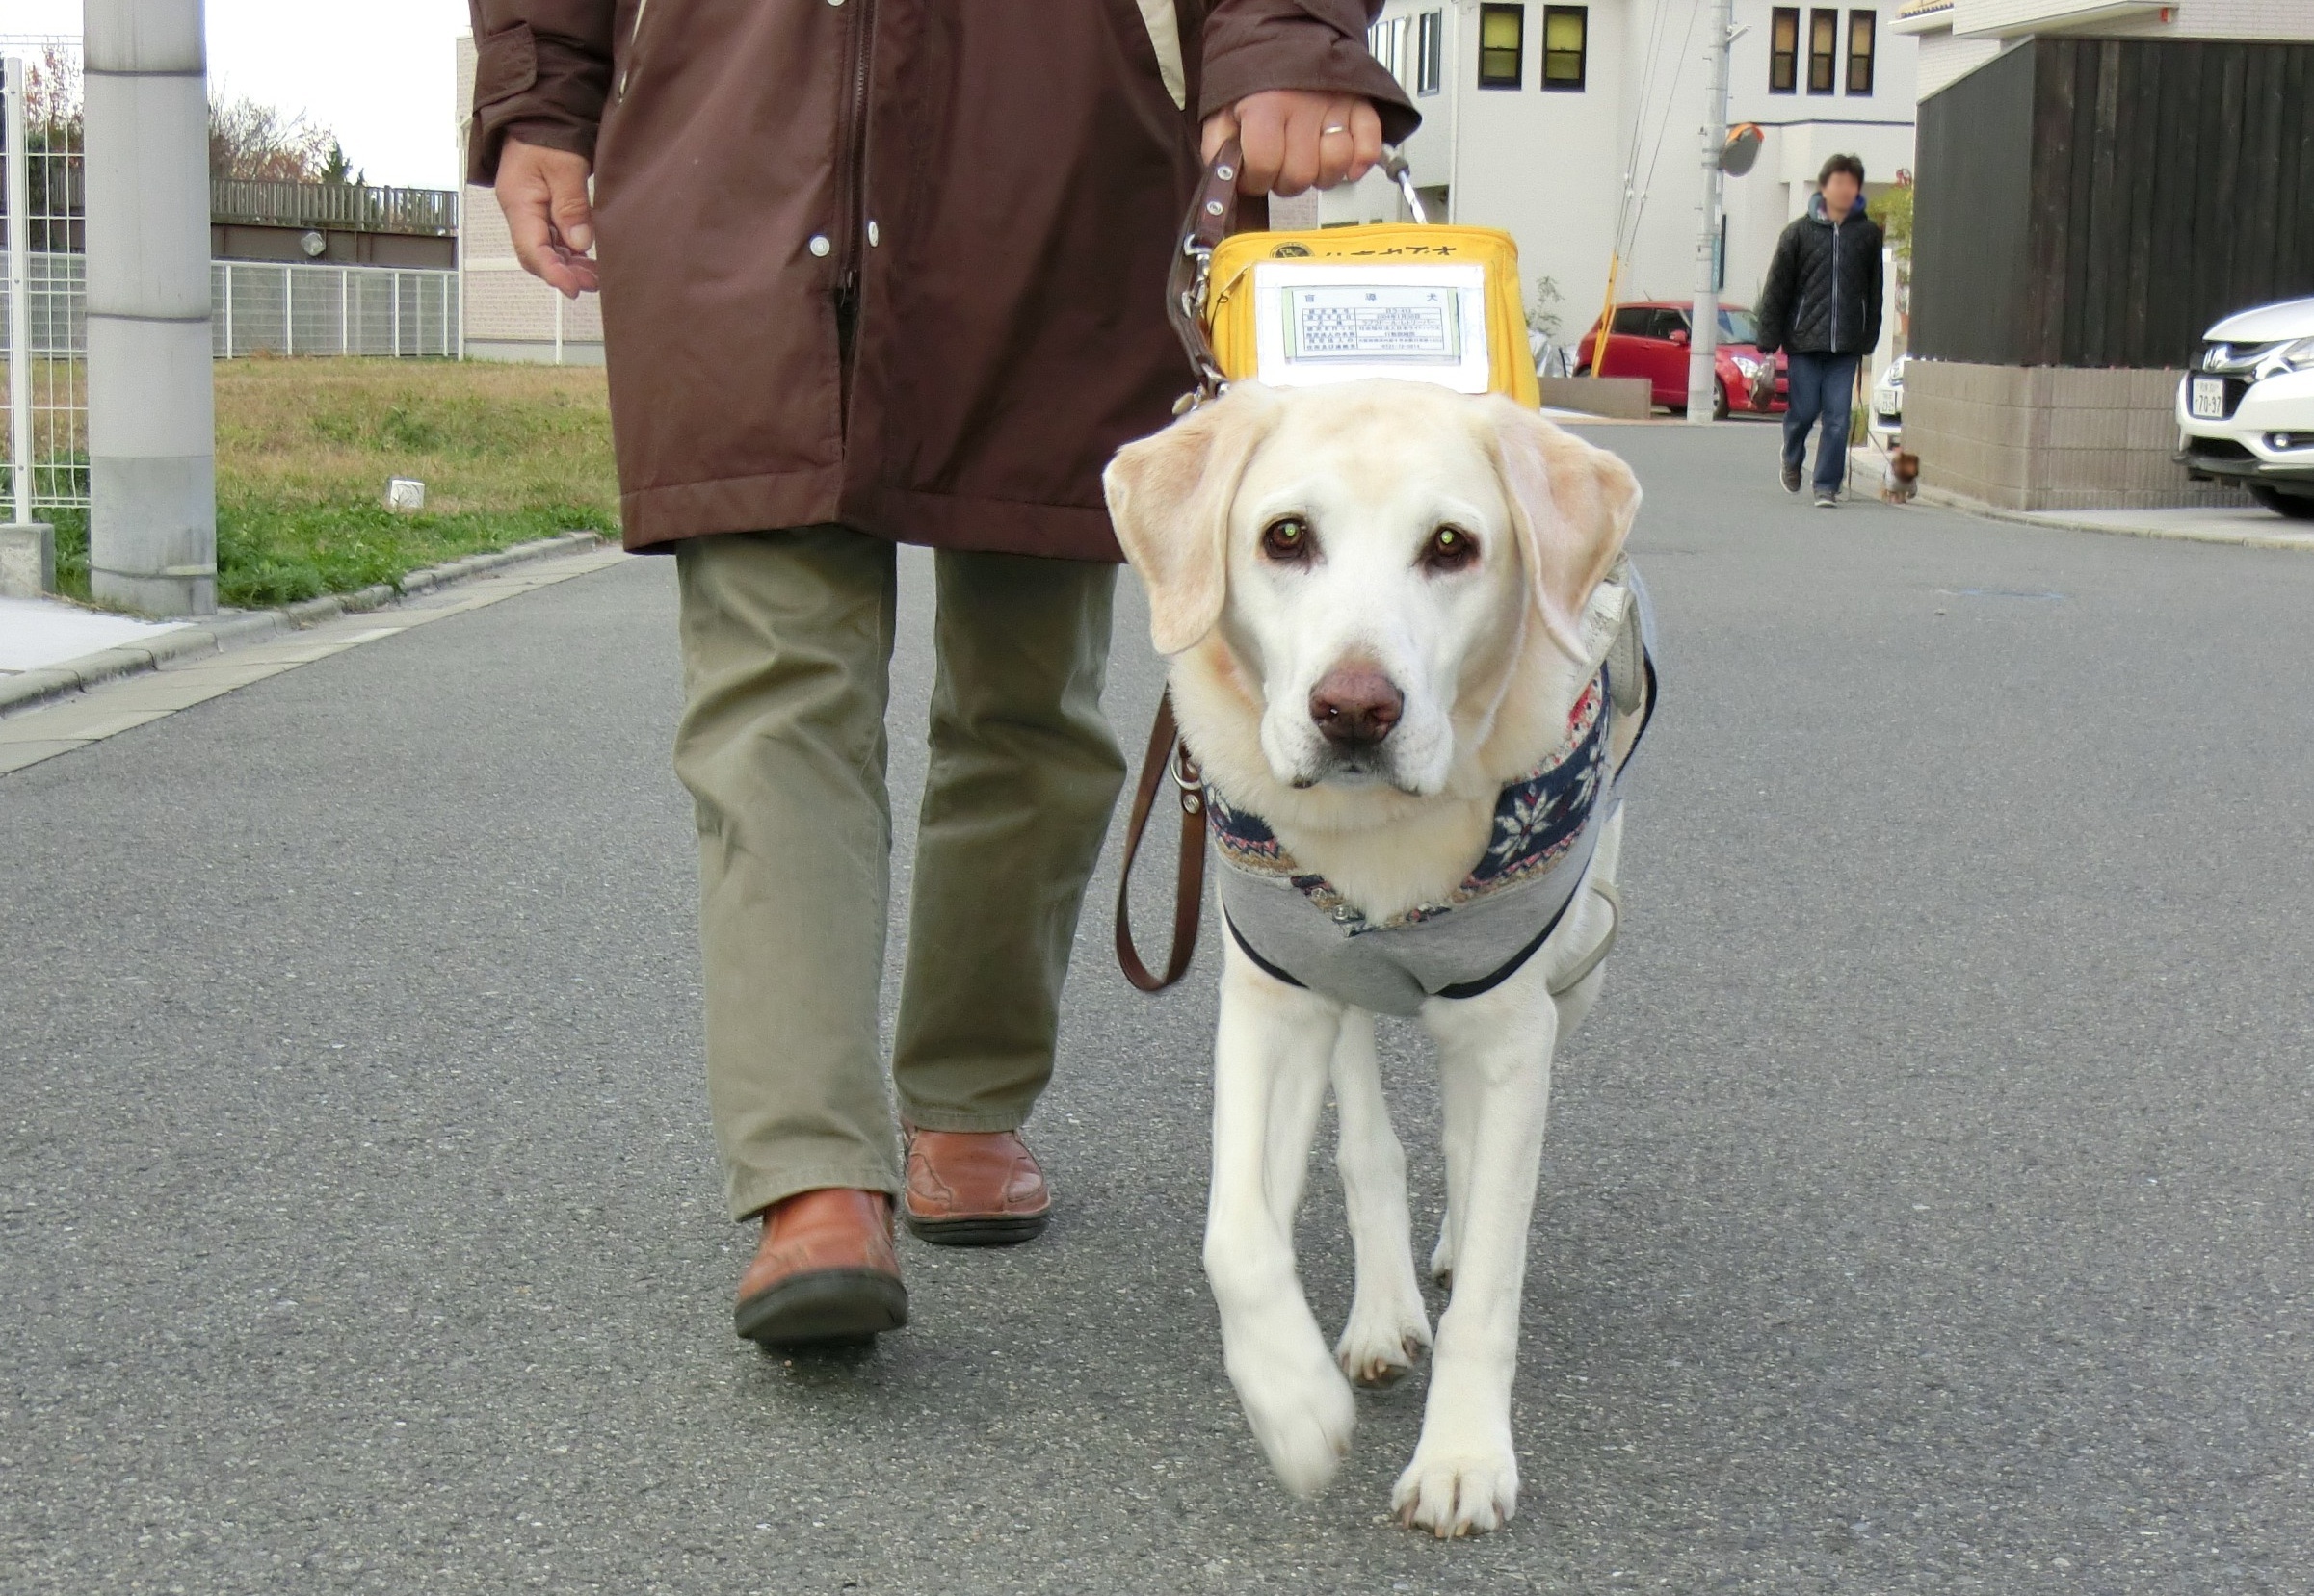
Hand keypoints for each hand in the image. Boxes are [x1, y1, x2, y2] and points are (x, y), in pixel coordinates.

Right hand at [495, 138, 598, 297]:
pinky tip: (586, 257)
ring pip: (546, 248)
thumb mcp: (564, 165)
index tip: (572, 288)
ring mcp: (530, 210)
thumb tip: (580, 242)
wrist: (536, 113)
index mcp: (518, 202)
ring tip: (593, 275)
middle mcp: (521, 210)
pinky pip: (553, 237)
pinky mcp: (542, 208)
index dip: (552, 272)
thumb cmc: (543, 131)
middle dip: (562, 273)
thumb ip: (572, 205)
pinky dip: (569, 250)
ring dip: (568, 264)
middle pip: (536, 255)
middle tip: (590, 283)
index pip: (531, 249)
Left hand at [1201, 91, 1382, 197]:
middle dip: (1286, 182)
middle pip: (1300, 174)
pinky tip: (1346, 166)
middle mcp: (1302, 105)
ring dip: (1321, 176)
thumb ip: (1219, 145)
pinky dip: (1360, 161)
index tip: (1255, 176)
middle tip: (1280, 170)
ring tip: (1309, 164)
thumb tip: (1226, 177)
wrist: (1289, 39)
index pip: (1265, 163)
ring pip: (1335, 164)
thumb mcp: (1224, 109)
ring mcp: (1335, 105)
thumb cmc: (1257, 82)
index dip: (1256, 180)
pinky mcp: (1359, 105)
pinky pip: (1369, 145)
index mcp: (1265, 105)